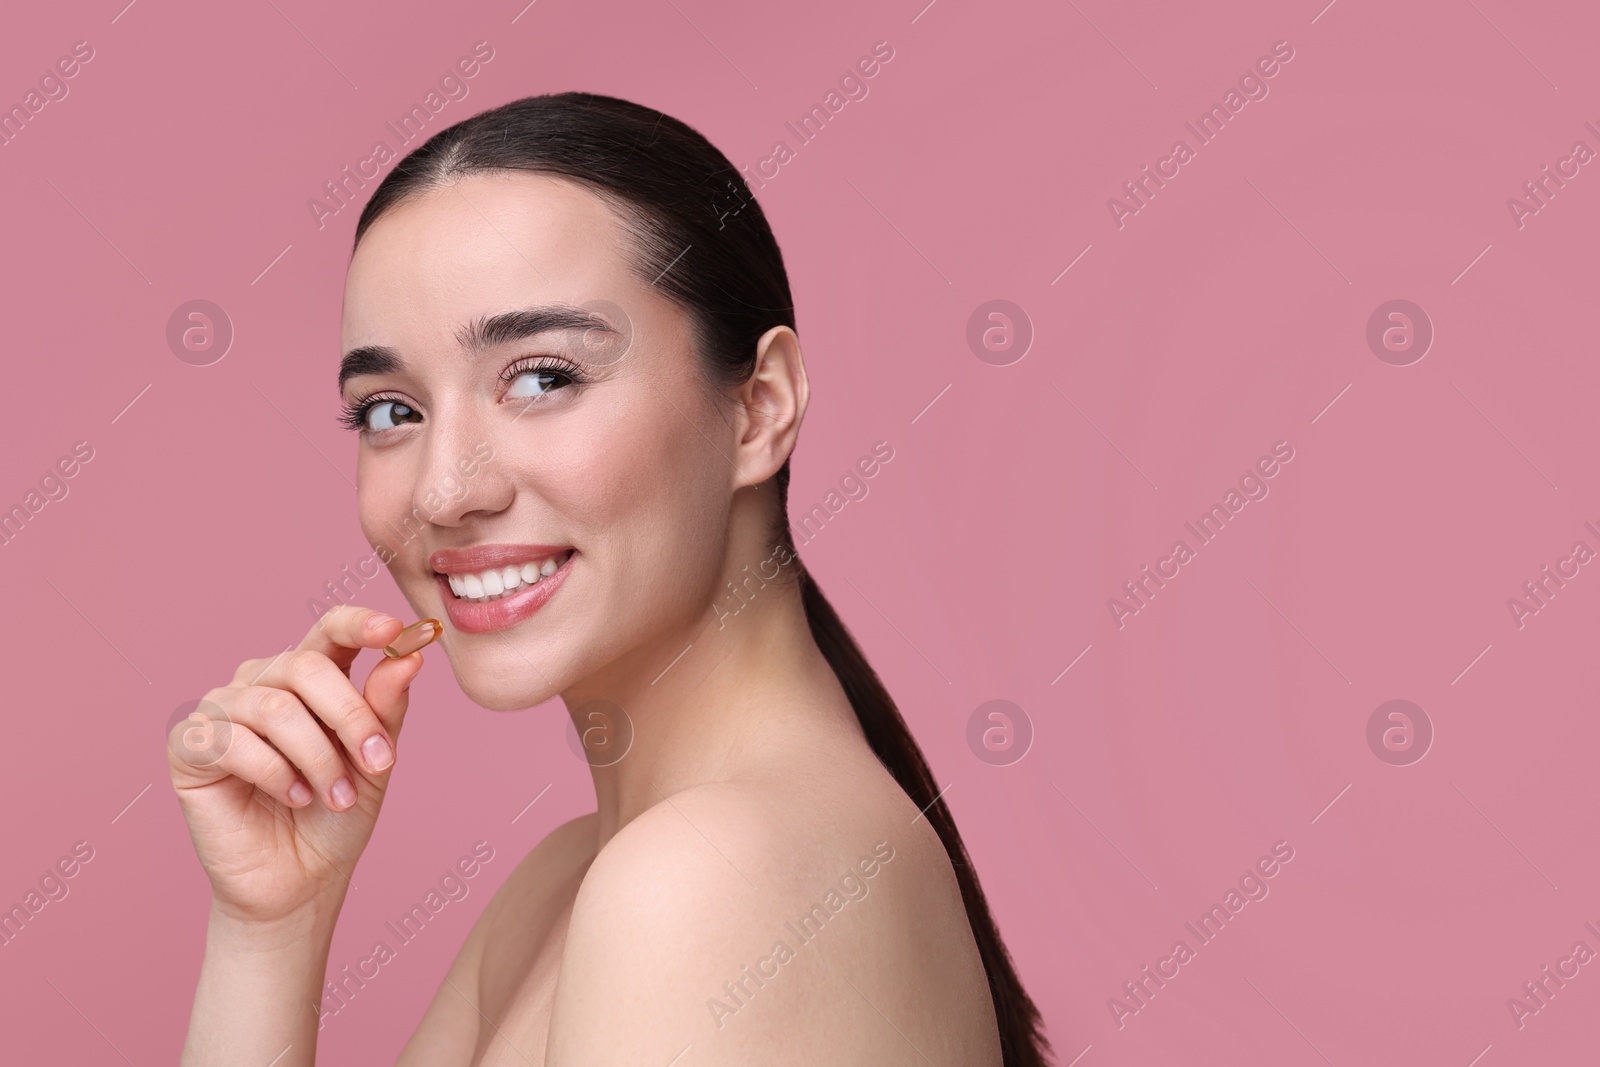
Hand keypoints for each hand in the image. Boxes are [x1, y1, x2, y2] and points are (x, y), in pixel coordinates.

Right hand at [167, 605, 424, 925]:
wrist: (301, 880)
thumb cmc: (336, 814)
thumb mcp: (374, 759)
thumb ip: (385, 706)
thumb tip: (408, 657)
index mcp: (310, 677)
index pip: (330, 629)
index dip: (359, 624)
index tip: (394, 632)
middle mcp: (261, 682)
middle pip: (306, 667)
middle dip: (351, 717)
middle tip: (379, 763)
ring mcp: (221, 710)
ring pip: (276, 709)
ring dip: (317, 758)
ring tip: (336, 796)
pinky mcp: (189, 745)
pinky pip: (234, 742)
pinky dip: (274, 773)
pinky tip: (291, 797)